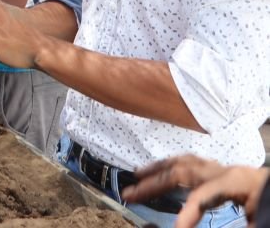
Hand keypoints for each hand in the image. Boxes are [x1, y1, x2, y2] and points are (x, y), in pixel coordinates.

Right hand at [122, 155, 269, 227]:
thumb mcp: (259, 218)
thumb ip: (240, 222)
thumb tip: (187, 225)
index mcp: (235, 181)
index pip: (202, 194)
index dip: (186, 213)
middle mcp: (225, 170)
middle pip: (182, 171)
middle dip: (153, 183)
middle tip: (129, 195)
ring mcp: (223, 170)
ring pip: (183, 162)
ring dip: (156, 170)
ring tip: (135, 177)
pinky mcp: (224, 175)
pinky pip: (191, 165)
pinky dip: (170, 167)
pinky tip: (160, 174)